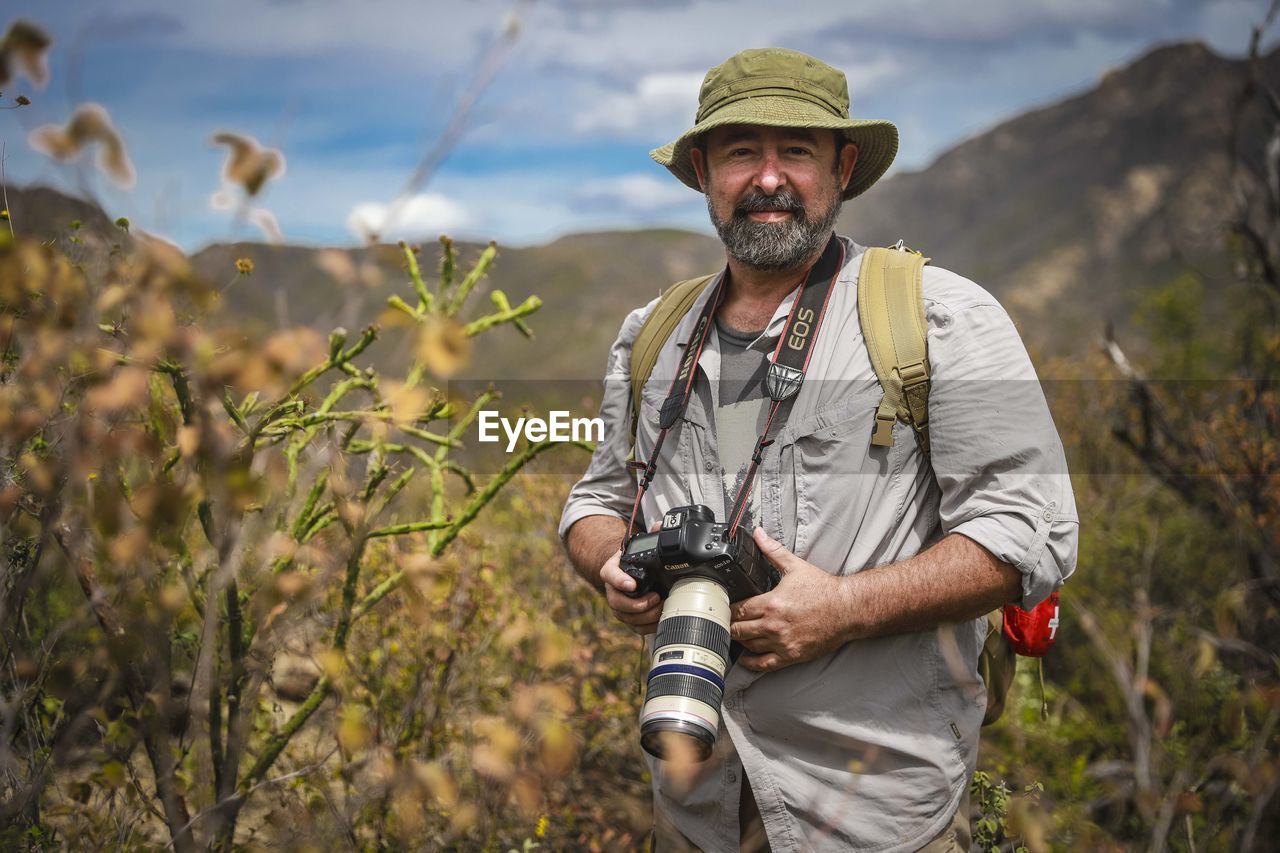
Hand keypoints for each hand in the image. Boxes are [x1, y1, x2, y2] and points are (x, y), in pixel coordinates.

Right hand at [599, 523, 662, 635]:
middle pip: (616, 602)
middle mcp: (612, 588)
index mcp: (612, 568)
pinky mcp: (628, 617)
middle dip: (637, 605)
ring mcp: (619, 605)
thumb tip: (661, 525)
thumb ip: (652, 535)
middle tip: (656, 598)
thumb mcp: (642, 545)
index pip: (609, 574)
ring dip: (644, 617)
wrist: (631, 573)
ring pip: (625, 617)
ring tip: (661, 608)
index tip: (632, 585)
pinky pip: (634, 627)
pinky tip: (659, 621)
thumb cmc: (637, 560)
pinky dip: (647, 627)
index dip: (619, 581)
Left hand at [730, 528, 854, 671]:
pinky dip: (751, 663)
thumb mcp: (795, 566)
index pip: (738, 610)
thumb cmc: (823, 589)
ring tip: (735, 635)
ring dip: (739, 641)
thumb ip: (773, 550)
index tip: (724, 608)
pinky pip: (765, 664)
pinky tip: (745, 659)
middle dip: (730, 626)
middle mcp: (774, 626)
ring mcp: (782, 643)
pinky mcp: (792, 655)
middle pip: (739, 630)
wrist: (847, 610)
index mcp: (771, 603)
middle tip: (725, 623)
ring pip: (749, 646)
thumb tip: (758, 534)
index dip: (728, 609)